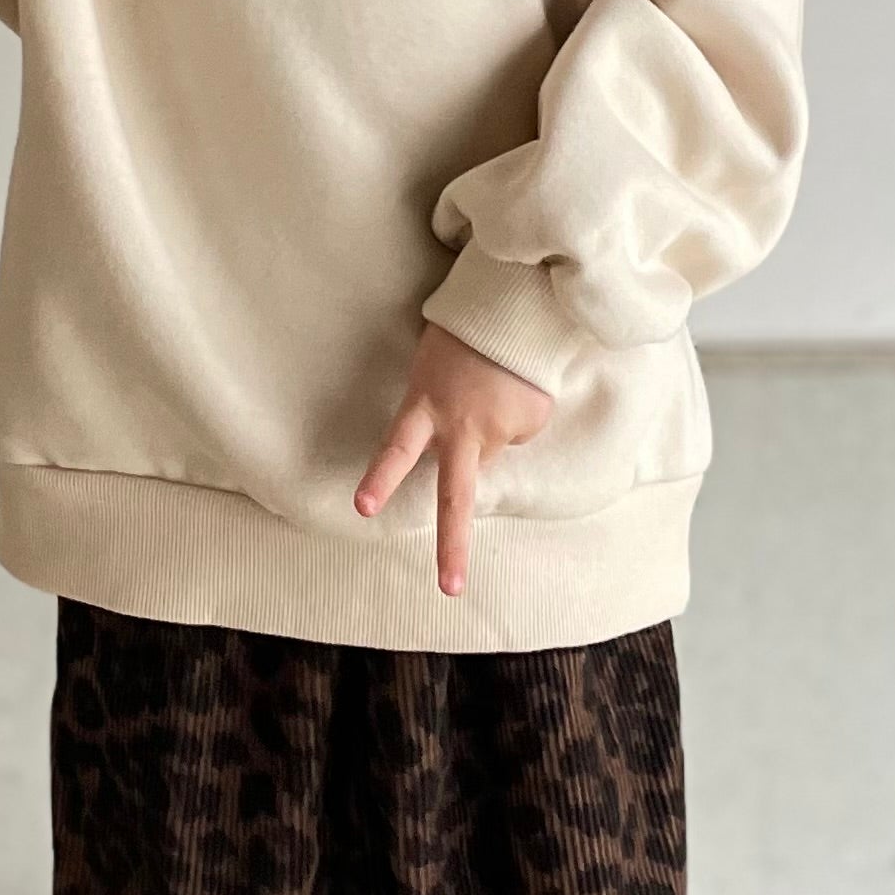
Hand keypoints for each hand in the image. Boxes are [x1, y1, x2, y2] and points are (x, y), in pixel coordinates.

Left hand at [354, 321, 556, 598]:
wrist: (515, 305)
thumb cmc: (461, 336)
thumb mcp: (429, 370)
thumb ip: (437, 417)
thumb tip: (467, 459)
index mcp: (427, 405)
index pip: (398, 445)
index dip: (381, 476)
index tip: (363, 508)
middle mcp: (463, 424)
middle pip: (455, 494)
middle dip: (452, 545)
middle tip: (449, 589)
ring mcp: (500, 426)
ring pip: (491, 452)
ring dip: (489, 428)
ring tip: (488, 383)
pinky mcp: (532, 421)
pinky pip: (519, 431)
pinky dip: (516, 415)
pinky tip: (513, 385)